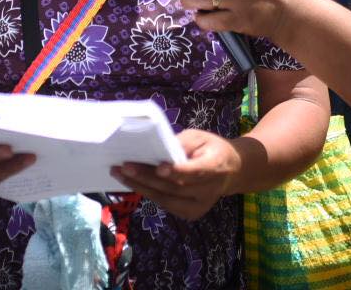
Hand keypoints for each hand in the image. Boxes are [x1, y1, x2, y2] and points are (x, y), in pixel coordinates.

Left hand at [113, 129, 239, 220]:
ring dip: (141, 187)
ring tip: (120, 175)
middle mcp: (209, 190)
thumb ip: (182, 143)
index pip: (196, 171)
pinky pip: (167, 204)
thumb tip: (158, 148)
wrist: (230, 172)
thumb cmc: (211, 148)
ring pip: (167, 199)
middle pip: (175, 187)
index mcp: (216, 166)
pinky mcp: (192, 213)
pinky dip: (149, 193)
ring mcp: (200, 205)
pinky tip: (134, 183)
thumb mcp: (200, 137)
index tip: (159, 167)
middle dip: (147, 177)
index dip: (177, 171)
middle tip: (124, 167)